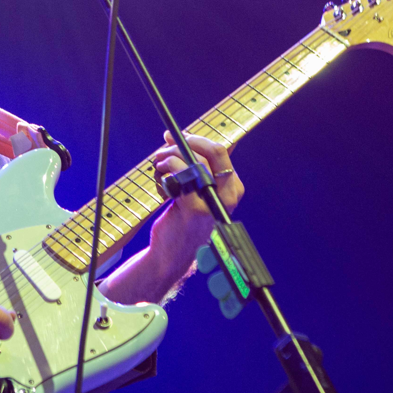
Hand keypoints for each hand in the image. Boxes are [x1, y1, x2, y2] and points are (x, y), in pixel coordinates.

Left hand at [147, 132, 243, 285]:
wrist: (172, 254)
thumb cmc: (182, 220)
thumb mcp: (193, 191)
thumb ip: (190, 166)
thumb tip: (174, 137)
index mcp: (233, 188)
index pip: (220, 152)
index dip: (197, 140)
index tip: (177, 137)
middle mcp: (229, 195)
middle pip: (213, 151)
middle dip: (185, 143)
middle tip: (165, 146)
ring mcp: (214, 202)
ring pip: (195, 160)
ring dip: (171, 155)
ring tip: (159, 163)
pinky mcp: (196, 208)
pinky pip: (183, 173)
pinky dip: (169, 168)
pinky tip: (161, 176)